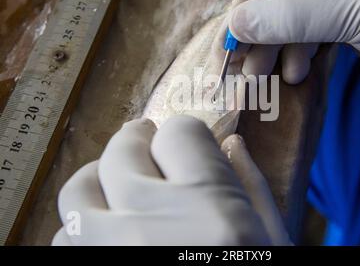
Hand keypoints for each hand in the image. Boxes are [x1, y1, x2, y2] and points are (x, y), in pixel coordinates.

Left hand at [52, 116, 290, 245]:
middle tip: (148, 150)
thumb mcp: (273, 243)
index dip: (186, 137)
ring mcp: (108, 251)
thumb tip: (233, 144)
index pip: (180, 131)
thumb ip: (253, 188)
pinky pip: (63, 240)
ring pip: (79, 191)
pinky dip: (82, 232)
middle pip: (124, 148)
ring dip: (100, 183)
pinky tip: (108, 240)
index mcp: (210, 204)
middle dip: (139, 143)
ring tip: (119, 190)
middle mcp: (151, 219)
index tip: (189, 148)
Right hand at [223, 0, 359, 101]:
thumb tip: (237, 24)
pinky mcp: (342, 19)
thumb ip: (293, 15)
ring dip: (272, 48)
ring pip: (287, 15)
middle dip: (257, 28)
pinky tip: (294, 74)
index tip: (234, 31)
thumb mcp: (357, 8)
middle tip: (237, 64)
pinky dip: (294, 54)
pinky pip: (304, 34)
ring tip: (263, 78)